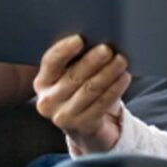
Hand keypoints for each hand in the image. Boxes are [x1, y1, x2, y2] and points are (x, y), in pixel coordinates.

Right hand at [34, 35, 129, 154]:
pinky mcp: (82, 126)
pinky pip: (102, 103)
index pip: (51, 62)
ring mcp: (63, 117)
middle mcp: (48, 101)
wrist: (85, 127)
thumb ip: (75, 60)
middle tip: (108, 48)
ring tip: (121, 60)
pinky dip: (115, 88)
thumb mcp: (69, 76)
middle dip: (93, 60)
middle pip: (73, 76)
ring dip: (108, 73)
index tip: (79, 39)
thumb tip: (95, 40)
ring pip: (90, 89)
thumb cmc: (79, 91)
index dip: (64, 50)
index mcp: (42, 82)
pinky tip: (124, 77)